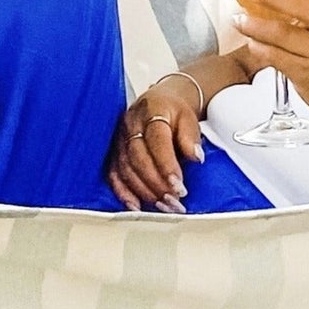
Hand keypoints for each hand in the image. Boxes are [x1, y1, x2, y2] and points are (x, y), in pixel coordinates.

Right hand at [106, 77, 204, 211]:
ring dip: (144, 191)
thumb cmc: (173, 112)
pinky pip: (113, 174)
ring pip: (126, 169)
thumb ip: (191, 137)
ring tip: (163, 206)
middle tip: (174, 201)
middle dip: (157, 184)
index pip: (157, 141)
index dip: (167, 166)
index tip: (179, 187)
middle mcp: (130, 125)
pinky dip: (123, 193)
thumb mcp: (189, 117)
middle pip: (139, 158)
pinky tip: (136, 206)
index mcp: (151, 112)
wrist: (158, 102)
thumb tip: (196, 157)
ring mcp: (118, 139)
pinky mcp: (112, 152)